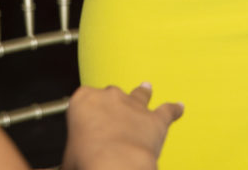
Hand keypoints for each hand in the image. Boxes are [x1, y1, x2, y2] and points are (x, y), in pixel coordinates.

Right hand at [63, 82, 183, 169]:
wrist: (116, 167)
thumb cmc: (87, 164)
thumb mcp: (67, 161)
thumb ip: (68, 158)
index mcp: (83, 101)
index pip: (83, 101)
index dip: (85, 117)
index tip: (86, 130)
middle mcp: (109, 96)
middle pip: (110, 94)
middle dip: (112, 105)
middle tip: (111, 120)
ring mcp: (133, 105)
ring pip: (139, 93)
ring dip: (142, 92)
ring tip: (147, 86)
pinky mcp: (155, 119)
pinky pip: (167, 111)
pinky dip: (174, 109)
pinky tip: (180, 107)